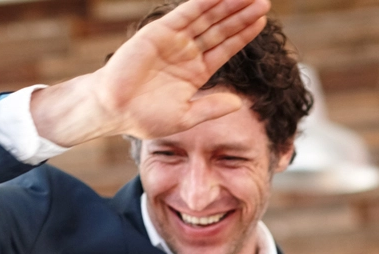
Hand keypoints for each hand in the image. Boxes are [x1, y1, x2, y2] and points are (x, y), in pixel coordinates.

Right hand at [29, 0, 269, 145]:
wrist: (115, 110)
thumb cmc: (145, 117)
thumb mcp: (186, 116)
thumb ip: (211, 108)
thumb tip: (239, 103)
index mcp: (196, 71)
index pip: (226, 47)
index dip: (243, 33)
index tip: (262, 20)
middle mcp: (188, 52)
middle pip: (221, 28)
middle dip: (241, 14)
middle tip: (263, 0)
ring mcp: (174, 40)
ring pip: (207, 18)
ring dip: (227, 5)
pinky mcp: (159, 32)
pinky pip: (186, 14)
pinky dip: (202, 3)